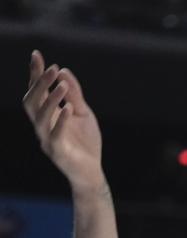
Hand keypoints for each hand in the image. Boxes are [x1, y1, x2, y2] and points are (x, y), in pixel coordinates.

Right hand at [22, 50, 103, 188]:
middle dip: (40, 84)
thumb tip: (64, 71)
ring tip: (62, 86)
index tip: (37, 55)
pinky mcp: (58, 153)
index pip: (36, 91)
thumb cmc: (85, 142)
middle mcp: (42, 126)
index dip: (35, 74)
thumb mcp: (83, 113)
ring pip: (40, 118)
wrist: (91, 171)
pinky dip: (60, 122)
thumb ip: (74, 95)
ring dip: (50, 100)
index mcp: (47, 115)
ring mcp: (47, 139)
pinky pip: (54, 136)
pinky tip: (66, 109)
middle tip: (52, 69)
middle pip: (32, 102)